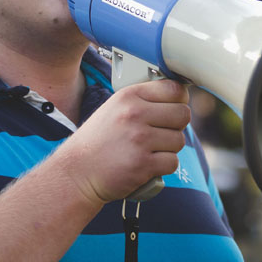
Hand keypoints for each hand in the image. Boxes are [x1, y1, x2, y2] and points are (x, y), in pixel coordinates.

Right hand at [57, 79, 190, 204]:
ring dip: (169, 148)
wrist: (78, 171)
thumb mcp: (114, 108)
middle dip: (177, 126)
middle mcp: (134, 114)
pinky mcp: (143, 164)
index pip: (174, 89)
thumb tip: (179, 95)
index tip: (174, 108)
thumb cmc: (99, 140)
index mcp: (128, 96)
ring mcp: (139, 139)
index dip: (179, 100)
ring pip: (179, 140)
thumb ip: (142, 100)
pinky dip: (163, 166)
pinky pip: (173, 162)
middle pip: (183, 114)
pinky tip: (147, 164)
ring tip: (149, 150)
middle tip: (161, 133)